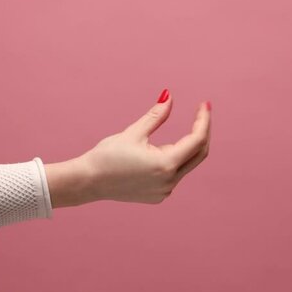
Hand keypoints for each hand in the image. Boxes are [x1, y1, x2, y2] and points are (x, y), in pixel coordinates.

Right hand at [47, 89, 210, 206]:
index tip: (204, 105)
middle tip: (200, 113)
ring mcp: (165, 191)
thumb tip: (169, 96)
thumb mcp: (134, 132)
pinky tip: (158, 153)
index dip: (203, 120)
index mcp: (166, 164)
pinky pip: (175, 175)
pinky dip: (175, 160)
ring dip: (186, 146)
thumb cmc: (107, 156)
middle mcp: (169, 181)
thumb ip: (156, 115)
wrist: (88, 181)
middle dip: (202, 132)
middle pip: (199, 154)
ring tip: (172, 133)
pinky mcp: (158, 196)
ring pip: (187, 165)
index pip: (197, 140)